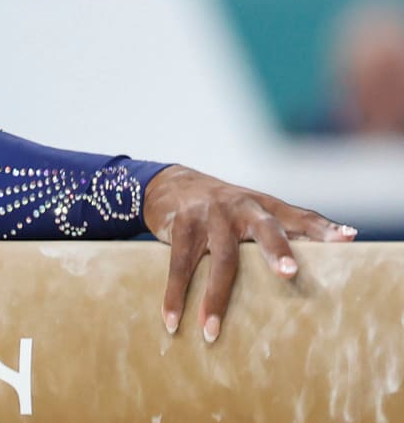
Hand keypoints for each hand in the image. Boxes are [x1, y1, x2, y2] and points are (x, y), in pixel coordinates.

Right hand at [141, 165, 356, 341]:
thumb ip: (282, 232)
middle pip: (265, 229)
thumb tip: (325, 258)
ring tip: (211, 331)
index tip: (346, 239)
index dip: (323, 228)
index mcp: (265, 207)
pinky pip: (180, 263)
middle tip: (289, 273)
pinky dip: (175, 294)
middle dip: (277, 250)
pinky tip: (172, 318)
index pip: (300, 216)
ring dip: (215, 297)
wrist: (170, 184)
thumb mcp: (252, 213)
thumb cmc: (222, 210)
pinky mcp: (182, 223)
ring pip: (220, 258)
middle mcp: (242, 207)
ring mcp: (210, 214)